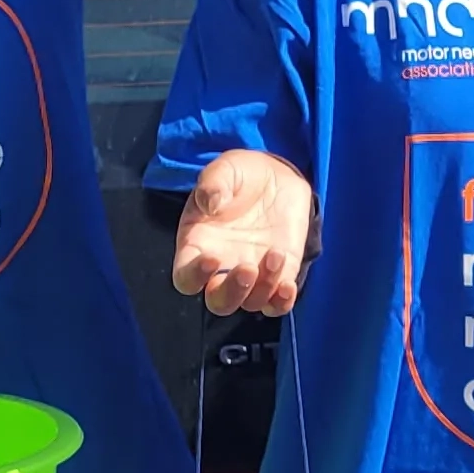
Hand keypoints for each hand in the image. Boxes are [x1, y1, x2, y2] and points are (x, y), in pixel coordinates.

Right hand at [173, 151, 315, 315]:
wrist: (276, 177)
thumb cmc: (239, 175)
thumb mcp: (224, 169)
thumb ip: (213, 183)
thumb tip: (211, 204)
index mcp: (197, 246)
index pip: (185, 277)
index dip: (194, 276)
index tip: (211, 259)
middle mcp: (221, 269)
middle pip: (218, 302)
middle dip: (232, 292)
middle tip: (248, 268)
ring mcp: (251, 275)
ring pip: (250, 303)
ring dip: (263, 287)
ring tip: (275, 254)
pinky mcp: (279, 275)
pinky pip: (277, 303)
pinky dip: (282, 302)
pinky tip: (288, 285)